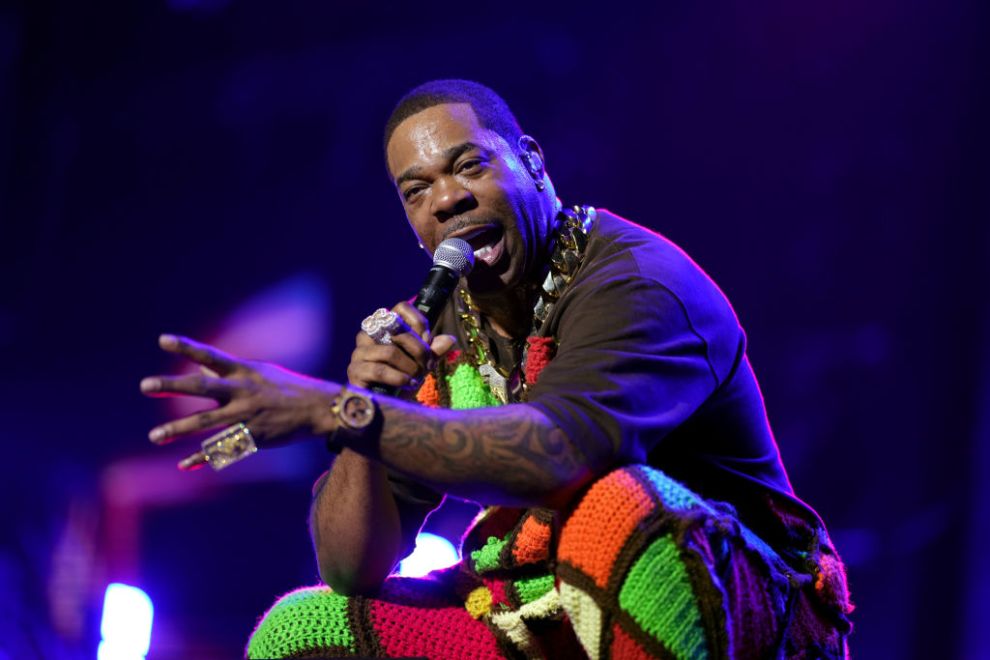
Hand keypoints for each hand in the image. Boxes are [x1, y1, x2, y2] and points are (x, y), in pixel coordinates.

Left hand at [140, 334, 338, 449]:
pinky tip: (184, 464)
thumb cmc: (286, 388)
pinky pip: (222, 448)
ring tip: (155, 435)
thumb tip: (202, 365)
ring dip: (178, 429)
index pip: (210, 356)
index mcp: (244, 371)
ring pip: (206, 422)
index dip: (186, 347)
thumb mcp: (259, 373)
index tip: (162, 340)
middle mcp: (242, 391)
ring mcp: (246, 415)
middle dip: (172, 385)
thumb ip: (230, 372)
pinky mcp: (252, 436)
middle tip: (144, 384)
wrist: (318, 409)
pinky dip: (202, 458)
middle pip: (201, 387)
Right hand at [347, 301, 455, 389]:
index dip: (419, 323)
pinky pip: (380, 370)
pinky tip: (407, 384)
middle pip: (398, 330)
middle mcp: (367, 335)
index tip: (428, 342)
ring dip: (410, 366)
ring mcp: (359, 353)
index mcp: (383, 328)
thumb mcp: (421, 366)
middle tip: (428, 366)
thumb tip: (450, 339)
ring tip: (416, 378)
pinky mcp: (355, 371)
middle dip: (420, 350)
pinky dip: (399, 378)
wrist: (385, 407)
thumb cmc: (401, 382)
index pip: (401, 307)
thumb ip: (433, 352)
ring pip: (391, 351)